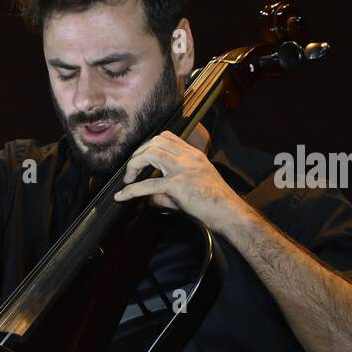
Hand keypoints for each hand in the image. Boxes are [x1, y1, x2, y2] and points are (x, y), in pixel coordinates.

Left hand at [112, 129, 248, 233]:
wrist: (230, 213)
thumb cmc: (215, 202)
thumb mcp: (192, 188)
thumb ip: (168, 190)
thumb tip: (146, 197)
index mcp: (194, 155)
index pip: (167, 138)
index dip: (149, 146)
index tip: (141, 160)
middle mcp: (189, 157)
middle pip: (155, 141)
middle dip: (138, 154)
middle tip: (132, 171)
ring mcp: (183, 169)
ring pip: (151, 153)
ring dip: (134, 165)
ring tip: (128, 180)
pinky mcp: (178, 184)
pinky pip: (148, 184)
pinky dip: (132, 190)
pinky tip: (122, 196)